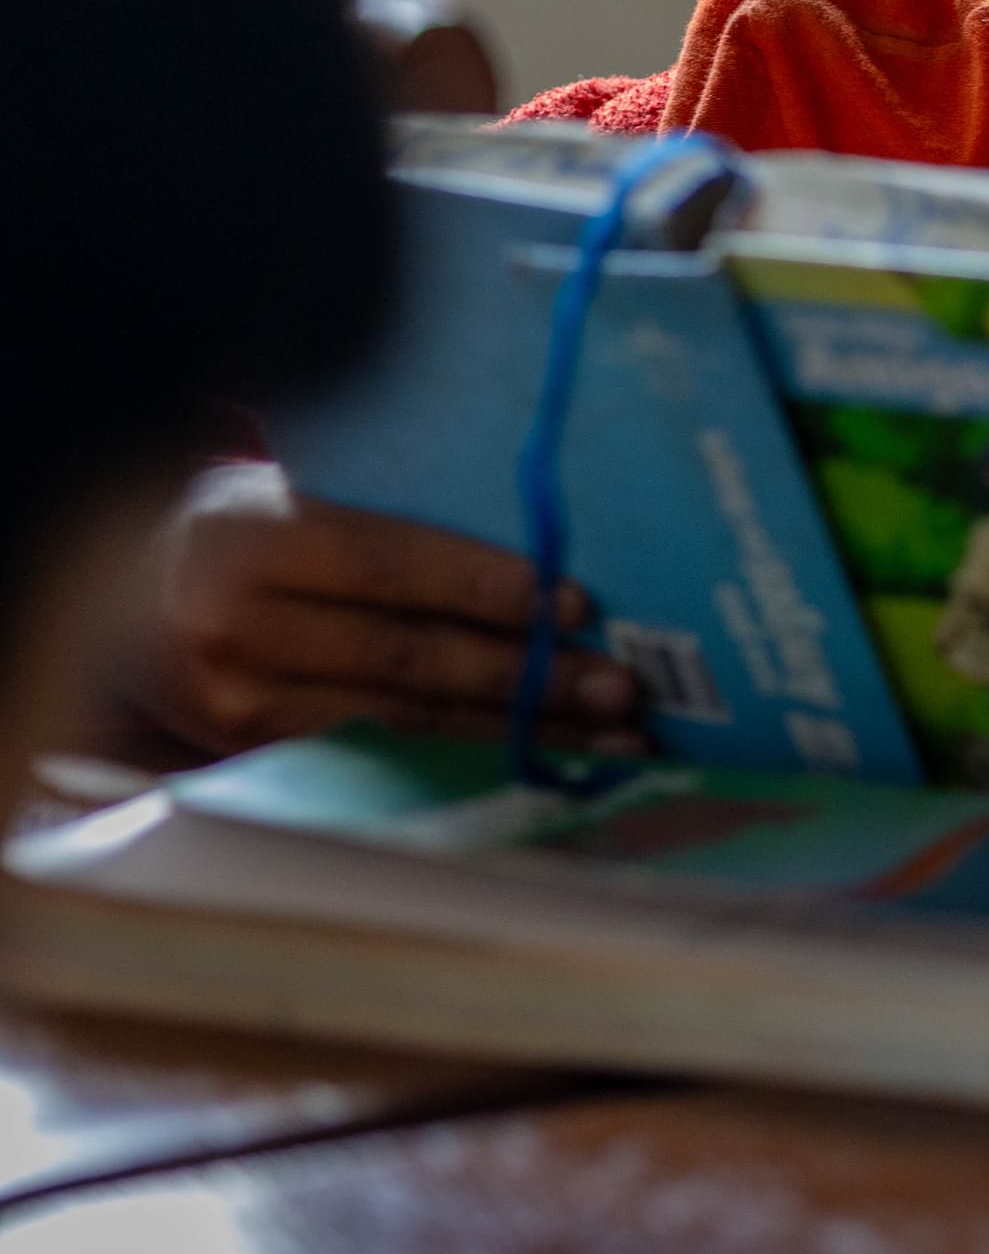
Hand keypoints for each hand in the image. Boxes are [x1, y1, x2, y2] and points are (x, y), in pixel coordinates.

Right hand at [142, 462, 644, 755]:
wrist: (107, 597)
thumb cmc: (232, 529)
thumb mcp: (282, 493)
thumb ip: (379, 514)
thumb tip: (535, 526)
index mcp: (245, 539)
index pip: (388, 566)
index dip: (487, 587)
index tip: (576, 602)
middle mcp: (231, 628)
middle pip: (405, 658)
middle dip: (525, 675)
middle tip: (617, 683)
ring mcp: (233, 704)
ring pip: (403, 722)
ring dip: (515, 731)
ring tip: (608, 732)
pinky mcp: (249, 754)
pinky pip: (379, 758)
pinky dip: (467, 761)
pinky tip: (537, 759)